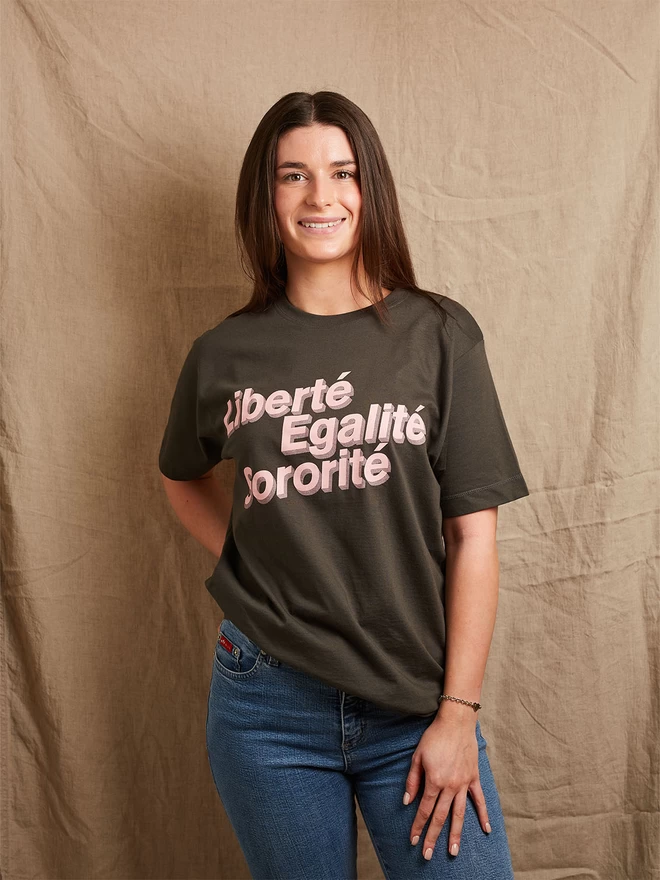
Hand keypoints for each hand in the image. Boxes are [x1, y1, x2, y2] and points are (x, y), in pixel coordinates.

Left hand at [403, 716, 490, 859]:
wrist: (456, 722)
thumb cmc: (434, 737)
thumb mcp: (417, 756)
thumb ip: (413, 780)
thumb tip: (408, 801)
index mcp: (434, 781)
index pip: (424, 809)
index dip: (417, 826)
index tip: (412, 840)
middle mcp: (450, 786)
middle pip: (441, 817)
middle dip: (433, 837)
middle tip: (427, 855)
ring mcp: (464, 783)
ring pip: (459, 814)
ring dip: (455, 834)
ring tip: (453, 852)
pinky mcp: (474, 778)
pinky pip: (479, 800)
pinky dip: (483, 815)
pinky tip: (486, 830)